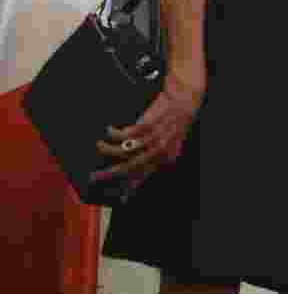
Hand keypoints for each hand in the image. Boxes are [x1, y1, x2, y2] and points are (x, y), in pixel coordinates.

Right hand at [92, 72, 204, 198]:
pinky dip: (115, 133)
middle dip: (112, 173)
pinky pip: (128, 132)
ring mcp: (155, 136)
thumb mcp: (170, 143)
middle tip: (95, 176)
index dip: (129, 186)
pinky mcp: (150, 122)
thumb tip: (138, 170)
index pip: (144, 175)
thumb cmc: (176, 121)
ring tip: (99, 146)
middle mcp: (160, 150)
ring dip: (109, 150)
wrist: (186, 100)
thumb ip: (155, 157)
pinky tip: (108, 131)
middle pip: (132, 166)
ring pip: (127, 150)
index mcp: (166, 157)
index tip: (116, 193)